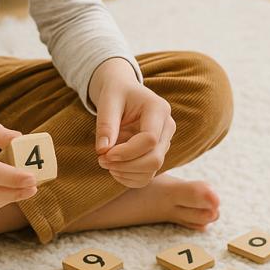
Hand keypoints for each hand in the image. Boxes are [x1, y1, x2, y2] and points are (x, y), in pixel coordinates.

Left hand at [88, 57, 175, 187]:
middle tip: (101, 160)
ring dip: (125, 173)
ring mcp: (165, 142)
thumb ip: (106, 124)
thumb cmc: (116, 93)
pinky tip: (114, 168)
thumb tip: (102, 150)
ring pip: (152, 171)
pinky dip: (129, 178)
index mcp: (159, 109)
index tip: (104, 153)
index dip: (126, 152)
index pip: (149, 139)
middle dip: (126, 165)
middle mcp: (167, 126)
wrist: (122, 91)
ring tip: (105, 162)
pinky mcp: (158, 153)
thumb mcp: (107, 101)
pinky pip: (147, 176)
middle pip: (155, 159)